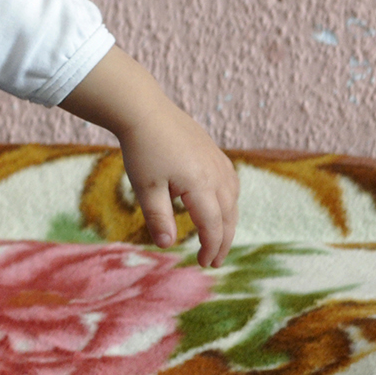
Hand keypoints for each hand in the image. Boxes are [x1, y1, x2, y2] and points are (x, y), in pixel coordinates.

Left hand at [115, 107, 238, 267]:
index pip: (213, 226)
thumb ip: (158, 217)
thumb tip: (167, 245)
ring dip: (228, 222)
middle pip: (228, 216)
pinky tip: (219, 207)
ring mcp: (218, 161)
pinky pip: (231, 183)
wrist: (144, 110)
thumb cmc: (142, 149)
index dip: (211, 248)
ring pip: (233, 199)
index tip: (204, 264)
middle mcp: (216, 173)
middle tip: (215, 261)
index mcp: (201, 184)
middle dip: (223, 241)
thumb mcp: (146, 187)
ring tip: (218, 240)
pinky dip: (229, 202)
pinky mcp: (214, 152)